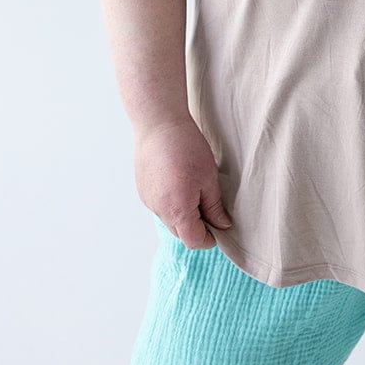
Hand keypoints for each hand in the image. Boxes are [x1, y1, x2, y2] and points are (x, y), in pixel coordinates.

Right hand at [134, 114, 233, 248]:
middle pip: (180, 233)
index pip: (194, 240)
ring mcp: (148, 200)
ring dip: (183, 214)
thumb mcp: (209, 178)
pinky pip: (160, 206)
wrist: (158, 123)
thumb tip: (221, 225)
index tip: (219, 228)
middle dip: (196, 227)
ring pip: (169, 219)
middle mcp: (159, 210)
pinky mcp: (142, 190)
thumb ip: (214, 207)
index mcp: (177, 210)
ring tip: (194, 189)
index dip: (209, 238)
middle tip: (210, 207)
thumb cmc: (186, 147)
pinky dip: (171, 203)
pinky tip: (179, 181)